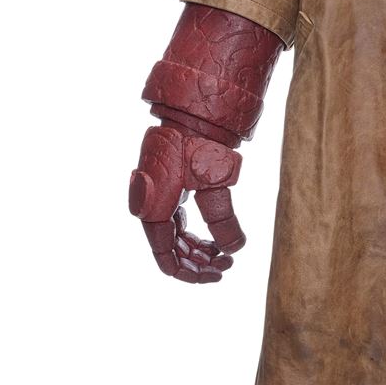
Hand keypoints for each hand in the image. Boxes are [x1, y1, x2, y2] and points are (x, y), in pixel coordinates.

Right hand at [129, 120, 245, 282]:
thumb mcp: (216, 185)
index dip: (193, 274)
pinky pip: (177, 221)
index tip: (220, 273)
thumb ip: (223, 221)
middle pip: (172, 251)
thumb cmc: (202, 144)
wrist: (193, 110)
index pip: (167, 260)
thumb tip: (234, 249)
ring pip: (175, 237)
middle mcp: (150, 207)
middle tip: (228, 263)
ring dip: (198, 249)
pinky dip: (195, 233)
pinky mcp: (167, 188)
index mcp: (154, 211)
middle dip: (199, 262)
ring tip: (225, 252)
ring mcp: (158, 198)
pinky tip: (215, 237)